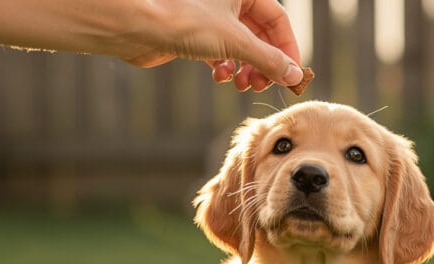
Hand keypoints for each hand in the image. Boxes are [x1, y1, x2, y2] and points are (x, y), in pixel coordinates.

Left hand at [122, 0, 303, 91]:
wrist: (137, 27)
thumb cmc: (185, 21)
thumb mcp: (236, 41)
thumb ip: (270, 60)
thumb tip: (296, 76)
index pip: (278, 20)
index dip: (287, 49)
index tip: (291, 76)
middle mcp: (229, 0)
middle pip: (261, 35)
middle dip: (264, 63)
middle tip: (263, 85)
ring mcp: (212, 17)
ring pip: (242, 46)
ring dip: (246, 69)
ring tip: (241, 85)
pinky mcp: (196, 34)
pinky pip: (221, 52)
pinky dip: (225, 67)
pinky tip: (219, 76)